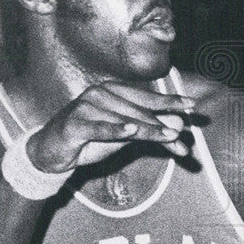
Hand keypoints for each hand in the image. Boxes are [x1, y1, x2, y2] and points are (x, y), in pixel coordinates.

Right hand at [27, 82, 197, 171]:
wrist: (51, 152)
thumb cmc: (89, 138)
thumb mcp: (121, 134)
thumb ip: (146, 129)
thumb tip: (177, 127)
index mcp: (112, 91)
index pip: (146, 98)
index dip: (169, 102)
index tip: (192, 106)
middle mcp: (99, 94)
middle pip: (139, 111)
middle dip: (163, 127)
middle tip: (183, 138)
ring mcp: (85, 107)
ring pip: (124, 121)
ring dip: (149, 131)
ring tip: (171, 137)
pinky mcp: (73, 124)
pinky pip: (99, 128)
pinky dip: (114, 130)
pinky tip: (130, 130)